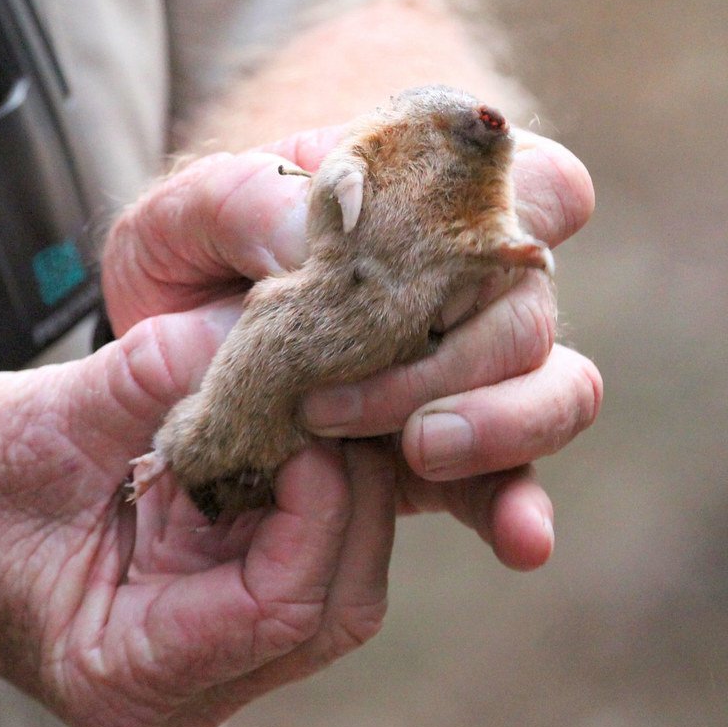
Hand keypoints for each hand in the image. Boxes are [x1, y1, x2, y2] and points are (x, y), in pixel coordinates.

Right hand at [0, 303, 395, 726]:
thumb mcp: (41, 424)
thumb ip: (154, 375)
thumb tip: (253, 323)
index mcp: (129, 666)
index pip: (282, 606)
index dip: (317, 505)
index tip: (307, 421)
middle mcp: (182, 683)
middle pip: (335, 604)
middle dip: (349, 498)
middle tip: (326, 405)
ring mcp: (203, 648)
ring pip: (333, 583)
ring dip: (338, 493)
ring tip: (306, 412)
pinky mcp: (209, 603)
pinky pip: (298, 556)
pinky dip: (306, 493)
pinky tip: (283, 434)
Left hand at [102, 126, 601, 569]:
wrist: (174, 338)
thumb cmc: (195, 256)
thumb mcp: (190, 213)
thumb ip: (245, 201)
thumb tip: (313, 240)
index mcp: (430, 203)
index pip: (542, 184)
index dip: (523, 216)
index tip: (430, 258)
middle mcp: (469, 287)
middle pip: (530, 311)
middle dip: (460, 360)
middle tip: (349, 401)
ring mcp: (466, 372)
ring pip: (553, 390)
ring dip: (501, 425)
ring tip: (422, 452)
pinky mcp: (446, 449)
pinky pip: (509, 479)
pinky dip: (519, 508)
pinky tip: (520, 542)